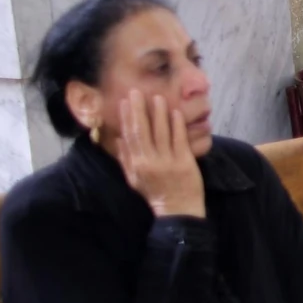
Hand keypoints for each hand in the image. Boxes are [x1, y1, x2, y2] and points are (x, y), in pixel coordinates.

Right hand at [116, 90, 205, 217]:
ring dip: (158, 113)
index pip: (129, 137)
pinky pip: (179, 139)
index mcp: (136, 165)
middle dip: (138, 110)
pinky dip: (176, 125)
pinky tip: (175, 112)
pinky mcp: (184, 162)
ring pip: (160, 132)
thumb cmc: (155, 194)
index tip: (124, 102)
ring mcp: (167, 161)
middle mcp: (149, 162)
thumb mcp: (134, 179)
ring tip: (157, 97)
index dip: (126, 118)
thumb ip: (125, 159)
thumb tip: (118, 139)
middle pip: (142, 131)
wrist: (177, 210)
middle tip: (136, 92)